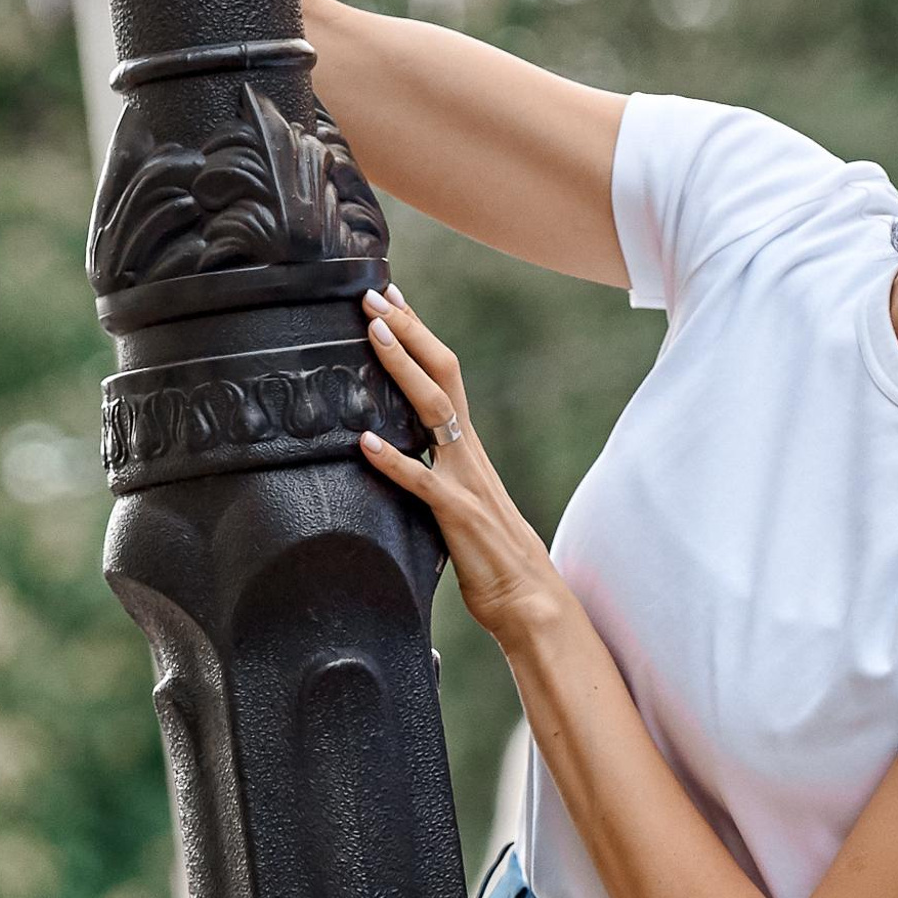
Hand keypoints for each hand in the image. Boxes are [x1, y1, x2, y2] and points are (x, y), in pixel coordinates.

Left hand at [357, 287, 564, 645]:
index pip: (445, 377)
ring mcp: (466, 482)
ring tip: (372, 334)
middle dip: (408, 331)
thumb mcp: (461, 505)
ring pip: (434, 411)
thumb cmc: (495, 560)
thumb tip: (408, 459)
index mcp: (469, 450)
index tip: (392, 301)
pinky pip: (422, 482)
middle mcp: (470, 455)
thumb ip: (439, 477)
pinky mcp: (457, 516)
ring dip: (402, 369)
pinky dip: (393, 460)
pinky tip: (364, 442)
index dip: (418, 336)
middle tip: (375, 295)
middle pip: (443, 375)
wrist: (533, 602)